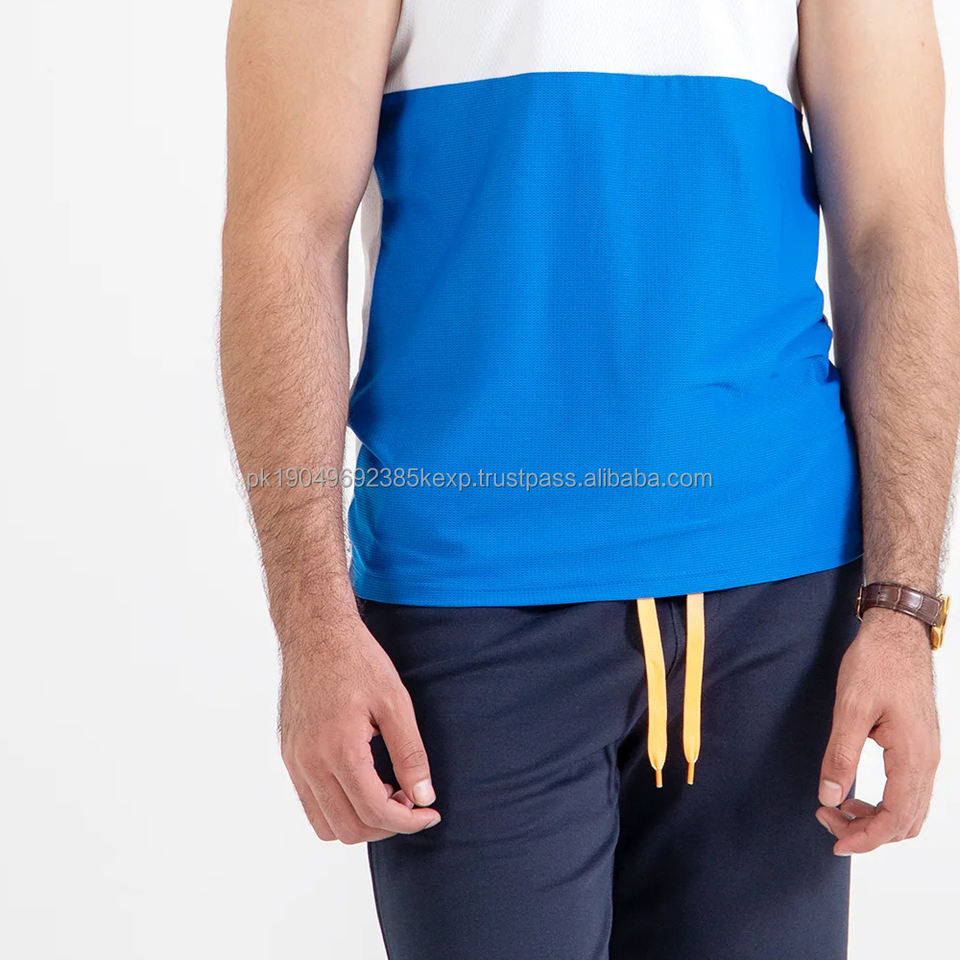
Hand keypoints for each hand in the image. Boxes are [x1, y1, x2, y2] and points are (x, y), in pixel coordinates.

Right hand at [278, 606, 440, 843]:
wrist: (316, 633)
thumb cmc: (358, 661)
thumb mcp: (395, 702)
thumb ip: (410, 754)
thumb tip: (424, 797)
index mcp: (340, 749)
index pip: (375, 811)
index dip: (408, 822)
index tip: (430, 812)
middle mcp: (310, 762)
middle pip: (350, 828)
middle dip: (386, 825)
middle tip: (411, 799)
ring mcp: (295, 762)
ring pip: (326, 825)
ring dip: (361, 822)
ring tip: (387, 793)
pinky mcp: (290, 756)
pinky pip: (311, 804)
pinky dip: (339, 809)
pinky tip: (363, 782)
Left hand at [816, 609, 939, 853]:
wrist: (897, 633)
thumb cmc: (876, 664)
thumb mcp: (850, 708)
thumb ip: (840, 755)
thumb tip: (828, 796)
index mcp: (913, 756)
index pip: (894, 819)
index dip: (865, 838)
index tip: (833, 841)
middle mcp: (927, 761)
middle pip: (904, 822)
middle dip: (866, 831)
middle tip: (827, 820)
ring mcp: (927, 754)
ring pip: (910, 809)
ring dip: (876, 819)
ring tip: (838, 807)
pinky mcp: (920, 745)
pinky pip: (909, 790)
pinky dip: (885, 802)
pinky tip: (856, 792)